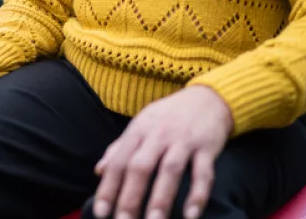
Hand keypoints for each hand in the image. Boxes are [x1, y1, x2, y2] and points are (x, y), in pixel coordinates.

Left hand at [92, 86, 233, 218]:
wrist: (207, 98)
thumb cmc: (168, 116)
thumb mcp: (141, 125)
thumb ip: (120, 148)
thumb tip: (98, 170)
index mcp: (138, 131)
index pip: (118, 161)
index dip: (108, 187)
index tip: (100, 212)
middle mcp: (158, 135)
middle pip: (140, 167)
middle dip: (130, 197)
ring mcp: (183, 140)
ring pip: (170, 170)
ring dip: (161, 198)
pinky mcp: (206, 147)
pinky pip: (203, 173)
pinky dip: (197, 194)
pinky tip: (191, 215)